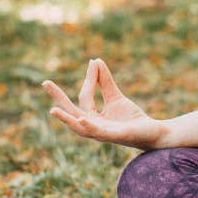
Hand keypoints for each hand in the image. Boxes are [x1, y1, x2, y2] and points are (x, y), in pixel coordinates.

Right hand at [42, 59, 164, 149]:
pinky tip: (82, 119)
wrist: (152, 132)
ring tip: (53, 109)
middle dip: (58, 98)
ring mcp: (101, 133)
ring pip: (79, 127)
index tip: (93, 62)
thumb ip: (105, 82)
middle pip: (72, 112)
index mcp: (92, 117)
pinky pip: (98, 132)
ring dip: (66, 119)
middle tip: (45, 82)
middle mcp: (93, 126)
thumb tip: (95, 61)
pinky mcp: (113, 136)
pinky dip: (89, 127)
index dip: (90, 78)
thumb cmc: (131, 118)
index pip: (85, 96)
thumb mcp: (116, 97)